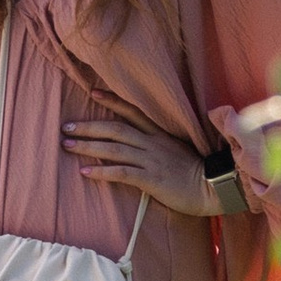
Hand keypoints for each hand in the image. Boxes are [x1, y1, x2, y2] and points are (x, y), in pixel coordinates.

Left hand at [60, 111, 210, 217]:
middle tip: (66, 126)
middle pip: (115, 129)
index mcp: (159, 134)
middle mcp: (153, 143)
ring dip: (88, 146)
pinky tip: (85, 172)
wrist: (214, 188)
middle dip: (89, 127)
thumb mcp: (176, 150)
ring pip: (114, 149)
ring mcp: (152, 160)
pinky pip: (122, 172)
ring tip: (67, 145)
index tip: (92, 92)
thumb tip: (136, 143)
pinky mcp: (152, 178)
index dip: (112, 101)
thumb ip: (157, 144)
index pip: (133, 112)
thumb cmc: (195, 173)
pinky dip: (102, 171)